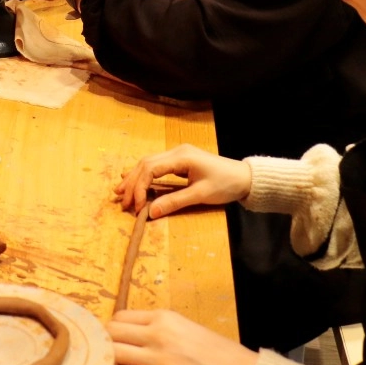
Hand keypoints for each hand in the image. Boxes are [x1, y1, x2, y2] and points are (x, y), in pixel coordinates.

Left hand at [108, 309, 255, 364]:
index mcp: (164, 317)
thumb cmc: (215, 351)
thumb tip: (129, 334)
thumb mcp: (185, 327)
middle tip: (104, 353)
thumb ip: (158, 327)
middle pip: (112, 333)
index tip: (111, 338)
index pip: (121, 317)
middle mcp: (158, 334)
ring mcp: (158, 360)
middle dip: (105, 343)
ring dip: (107, 361)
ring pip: (115, 354)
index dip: (112, 328)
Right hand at [116, 144, 251, 216]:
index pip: (151, 169)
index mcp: (181, 157)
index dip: (139, 187)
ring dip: (134, 177)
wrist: (244, 177)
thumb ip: (174, 202)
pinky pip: (156, 165)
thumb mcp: (200, 195)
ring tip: (120, 191)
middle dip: (132, 182)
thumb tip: (150, 213)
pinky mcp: (180, 160)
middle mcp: (176, 151)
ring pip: (149, 162)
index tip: (136, 206)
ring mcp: (178, 154)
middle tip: (122, 200)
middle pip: (146, 163)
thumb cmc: (225, 185)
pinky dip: (143, 174)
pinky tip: (132, 178)